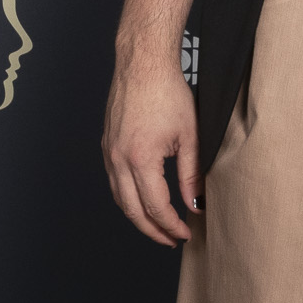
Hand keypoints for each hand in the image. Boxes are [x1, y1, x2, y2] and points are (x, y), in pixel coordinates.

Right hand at [102, 46, 201, 246]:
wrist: (143, 63)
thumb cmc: (168, 93)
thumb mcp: (189, 136)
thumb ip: (191, 175)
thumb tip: (195, 204)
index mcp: (141, 159)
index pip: (156, 207)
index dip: (172, 226)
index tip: (186, 233)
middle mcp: (119, 159)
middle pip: (132, 210)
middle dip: (153, 230)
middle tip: (171, 239)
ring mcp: (109, 151)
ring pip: (119, 198)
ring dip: (138, 216)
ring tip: (158, 225)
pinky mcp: (107, 143)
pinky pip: (114, 181)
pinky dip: (127, 197)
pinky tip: (142, 198)